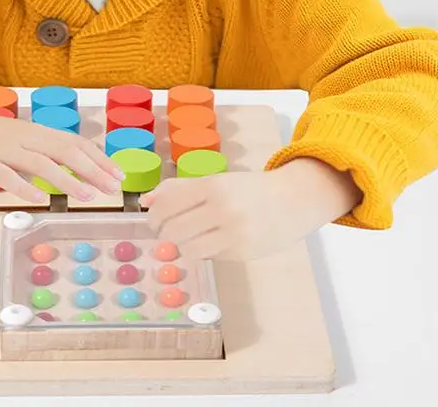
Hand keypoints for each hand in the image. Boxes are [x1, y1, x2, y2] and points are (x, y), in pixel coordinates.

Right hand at [0, 95, 124, 202]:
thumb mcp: (15, 138)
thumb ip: (38, 152)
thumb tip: (65, 170)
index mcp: (34, 131)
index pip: (74, 142)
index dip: (98, 158)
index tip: (117, 174)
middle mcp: (24, 137)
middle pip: (65, 151)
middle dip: (93, 170)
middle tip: (114, 188)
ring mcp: (4, 149)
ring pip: (41, 163)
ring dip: (67, 180)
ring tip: (88, 196)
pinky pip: (7, 176)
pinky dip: (25, 188)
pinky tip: (40, 200)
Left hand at [139, 158, 360, 260]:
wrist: (292, 200)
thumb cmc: (248, 189)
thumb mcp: (215, 180)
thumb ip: (178, 188)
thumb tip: (145, 200)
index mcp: (211, 185)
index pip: (167, 204)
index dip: (153, 216)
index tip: (154, 221)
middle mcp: (221, 208)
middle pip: (173, 229)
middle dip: (164, 234)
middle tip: (166, 233)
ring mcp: (233, 232)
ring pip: (188, 249)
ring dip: (181, 247)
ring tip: (187, 240)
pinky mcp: (242, 252)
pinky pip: (209, 257)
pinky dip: (202, 252)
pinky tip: (209, 243)